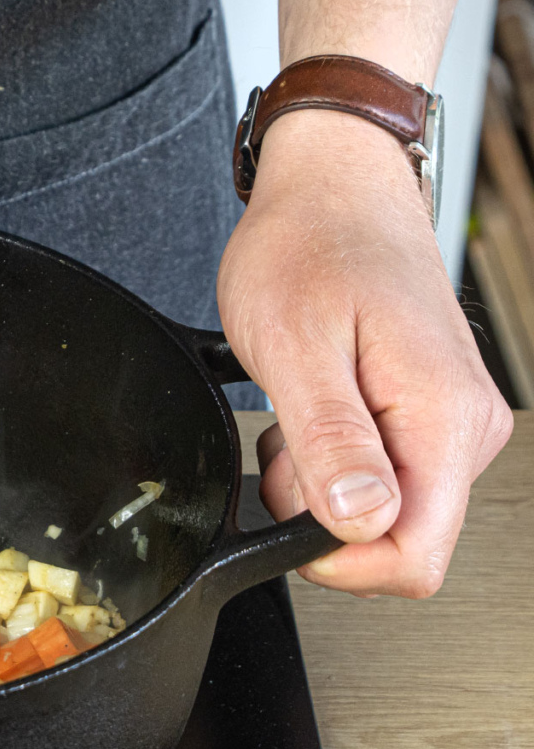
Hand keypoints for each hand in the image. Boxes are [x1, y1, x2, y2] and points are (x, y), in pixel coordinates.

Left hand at [218, 110, 512, 596]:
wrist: (333, 186)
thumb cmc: (309, 244)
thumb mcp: (295, 346)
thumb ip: (330, 441)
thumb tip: (360, 522)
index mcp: (442, 419)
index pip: (414, 556)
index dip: (340, 561)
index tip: (286, 519)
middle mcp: (464, 428)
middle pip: (400, 538)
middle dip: (322, 515)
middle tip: (283, 443)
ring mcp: (450, 422)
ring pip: (384, 510)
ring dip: (322, 483)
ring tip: (293, 413)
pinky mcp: (427, 414)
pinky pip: (381, 474)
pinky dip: (330, 458)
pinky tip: (309, 410)